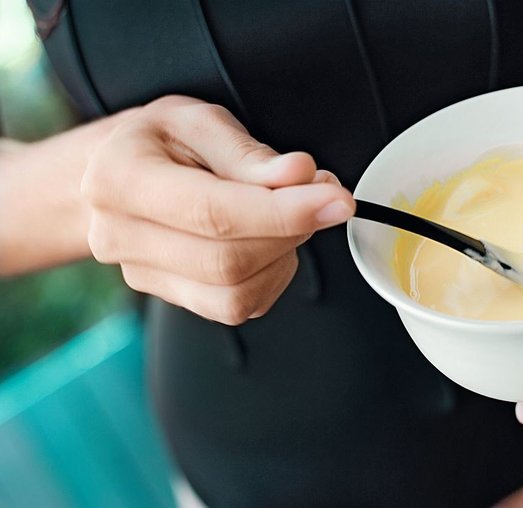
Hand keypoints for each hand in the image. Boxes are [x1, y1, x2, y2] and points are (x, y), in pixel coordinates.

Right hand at [82, 96, 354, 324]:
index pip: (214, 213)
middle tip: (321, 197)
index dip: (284, 212)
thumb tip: (300, 176)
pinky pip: (238, 306)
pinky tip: (268, 242)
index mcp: (120, 179)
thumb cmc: (160, 142)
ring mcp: (143, 275)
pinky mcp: (172, 298)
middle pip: (229, 262)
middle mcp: (121, 236)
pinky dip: (271, 276)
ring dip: (284, 255)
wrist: (117, 172)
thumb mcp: (200, 121)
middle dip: (293, 232)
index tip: (336, 200)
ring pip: (237, 294)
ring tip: (288, 214)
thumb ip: (250, 153)